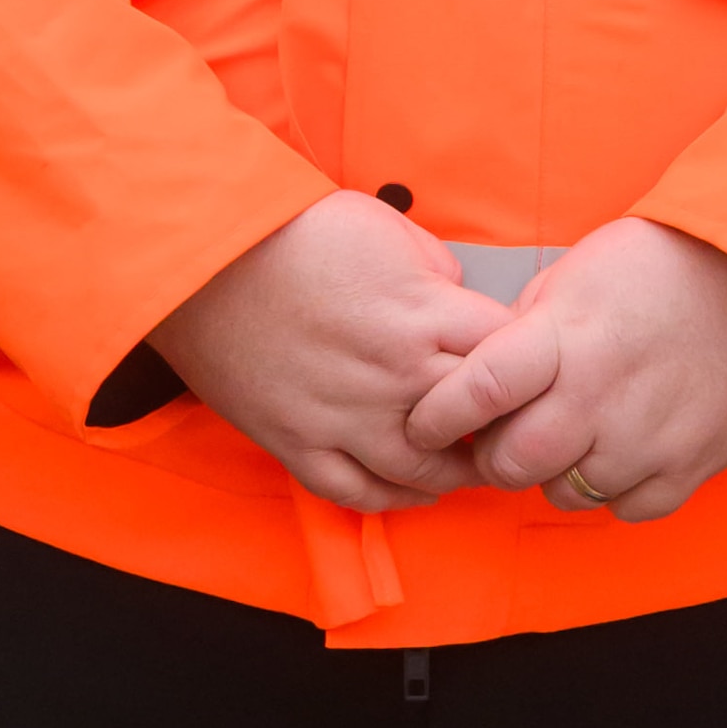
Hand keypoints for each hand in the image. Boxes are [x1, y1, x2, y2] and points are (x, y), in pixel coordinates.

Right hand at [153, 191, 504, 511]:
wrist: (203, 256)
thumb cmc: (295, 232)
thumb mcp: (389, 229)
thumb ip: (437, 273)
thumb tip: (459, 301)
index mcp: (423, 316)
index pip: (508, 358)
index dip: (523, 364)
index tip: (522, 369)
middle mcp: (393, 377)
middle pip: (477, 425)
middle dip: (500, 427)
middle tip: (509, 429)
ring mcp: (344, 417)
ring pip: (423, 472)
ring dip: (456, 473)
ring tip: (470, 465)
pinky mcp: (297, 442)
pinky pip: (355, 491)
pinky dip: (392, 498)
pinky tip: (413, 488)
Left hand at [408, 216, 726, 522]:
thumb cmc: (669, 267)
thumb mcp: (580, 271)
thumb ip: (527, 324)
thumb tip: (486, 368)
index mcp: (565, 340)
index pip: (475, 392)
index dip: (437, 416)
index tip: (424, 422)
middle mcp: (599, 398)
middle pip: (511, 465)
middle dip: (498, 455)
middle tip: (508, 435)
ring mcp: (646, 441)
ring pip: (566, 494)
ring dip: (560, 473)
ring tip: (580, 433)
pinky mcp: (689, 468)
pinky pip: (625, 509)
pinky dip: (617, 488)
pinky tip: (625, 449)